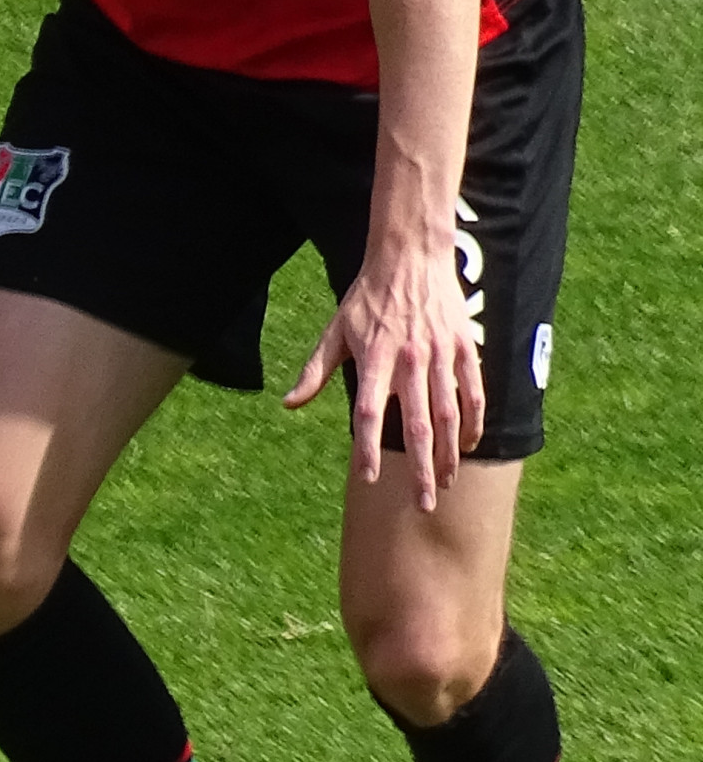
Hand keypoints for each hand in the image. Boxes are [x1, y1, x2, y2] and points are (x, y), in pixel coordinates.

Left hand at [284, 224, 484, 506]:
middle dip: (420, 468)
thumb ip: (314, 371)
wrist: (411, 257)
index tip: (366, 477)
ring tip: (444, 483)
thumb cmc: (367, 297)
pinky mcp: (466, 348)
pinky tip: (467, 446)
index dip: (367, 446)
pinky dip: (473, 421)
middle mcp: (411, 361)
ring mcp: (442, 355)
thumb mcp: (334, 331)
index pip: (369, 413)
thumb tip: (288, 404)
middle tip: (423, 504)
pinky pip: (474, 392)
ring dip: (448, 453)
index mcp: (375, 359)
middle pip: (417, 425)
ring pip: (448, 415)